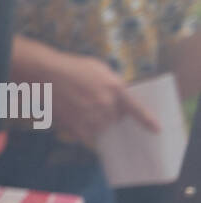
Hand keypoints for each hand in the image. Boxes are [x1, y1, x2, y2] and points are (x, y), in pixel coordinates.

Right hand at [44, 50, 159, 148]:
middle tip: (92, 104)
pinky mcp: (76, 126)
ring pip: (100, 128)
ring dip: (94, 122)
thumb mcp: (99, 69)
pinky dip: (81, 130)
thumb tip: (117, 99)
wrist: (46, 74)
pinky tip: (72, 117)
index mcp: (115, 88)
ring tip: (79, 108)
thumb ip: (112, 84)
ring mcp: (91, 117)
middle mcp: (105, 104)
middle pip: (114, 119)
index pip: (135, 108)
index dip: (147, 120)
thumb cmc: (72, 67)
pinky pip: (86, 135)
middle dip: (107, 114)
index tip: (156, 130)